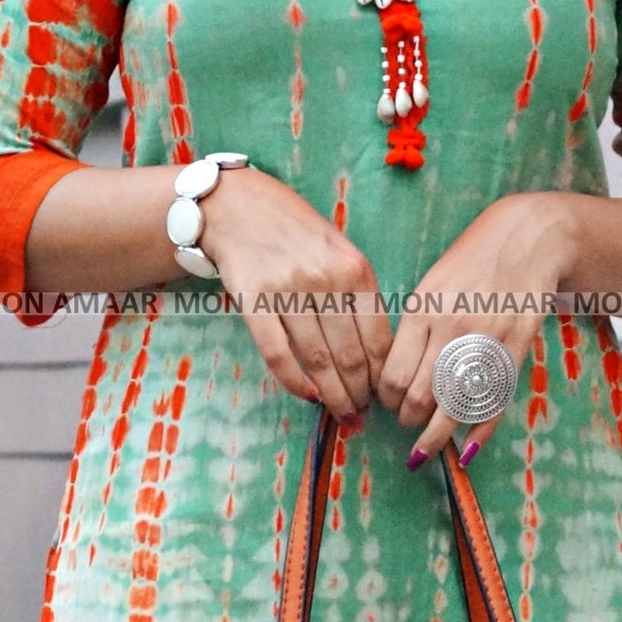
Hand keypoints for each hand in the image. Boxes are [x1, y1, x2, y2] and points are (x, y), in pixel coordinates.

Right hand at [198, 168, 392, 419]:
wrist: (238, 207)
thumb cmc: (295, 233)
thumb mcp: (340, 253)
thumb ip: (358, 295)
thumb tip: (377, 353)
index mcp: (355, 271)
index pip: (378, 339)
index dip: (382, 376)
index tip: (383, 396)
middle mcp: (325, 281)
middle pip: (350, 356)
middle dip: (359, 394)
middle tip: (361, 413)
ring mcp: (288, 291)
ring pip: (318, 360)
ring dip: (332, 396)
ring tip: (341, 414)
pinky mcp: (253, 302)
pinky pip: (279, 355)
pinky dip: (296, 382)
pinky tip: (308, 396)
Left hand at [378, 194, 576, 467]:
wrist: (528, 239)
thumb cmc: (472, 262)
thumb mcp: (431, 285)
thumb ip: (413, 330)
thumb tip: (393, 377)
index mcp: (422, 311)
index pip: (392, 375)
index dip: (385, 399)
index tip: (387, 403)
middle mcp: (452, 329)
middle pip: (419, 397)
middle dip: (407, 420)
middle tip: (406, 423)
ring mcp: (487, 342)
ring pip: (454, 407)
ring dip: (435, 436)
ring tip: (425, 448)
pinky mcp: (516, 350)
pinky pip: (493, 403)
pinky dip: (479, 433)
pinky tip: (466, 451)